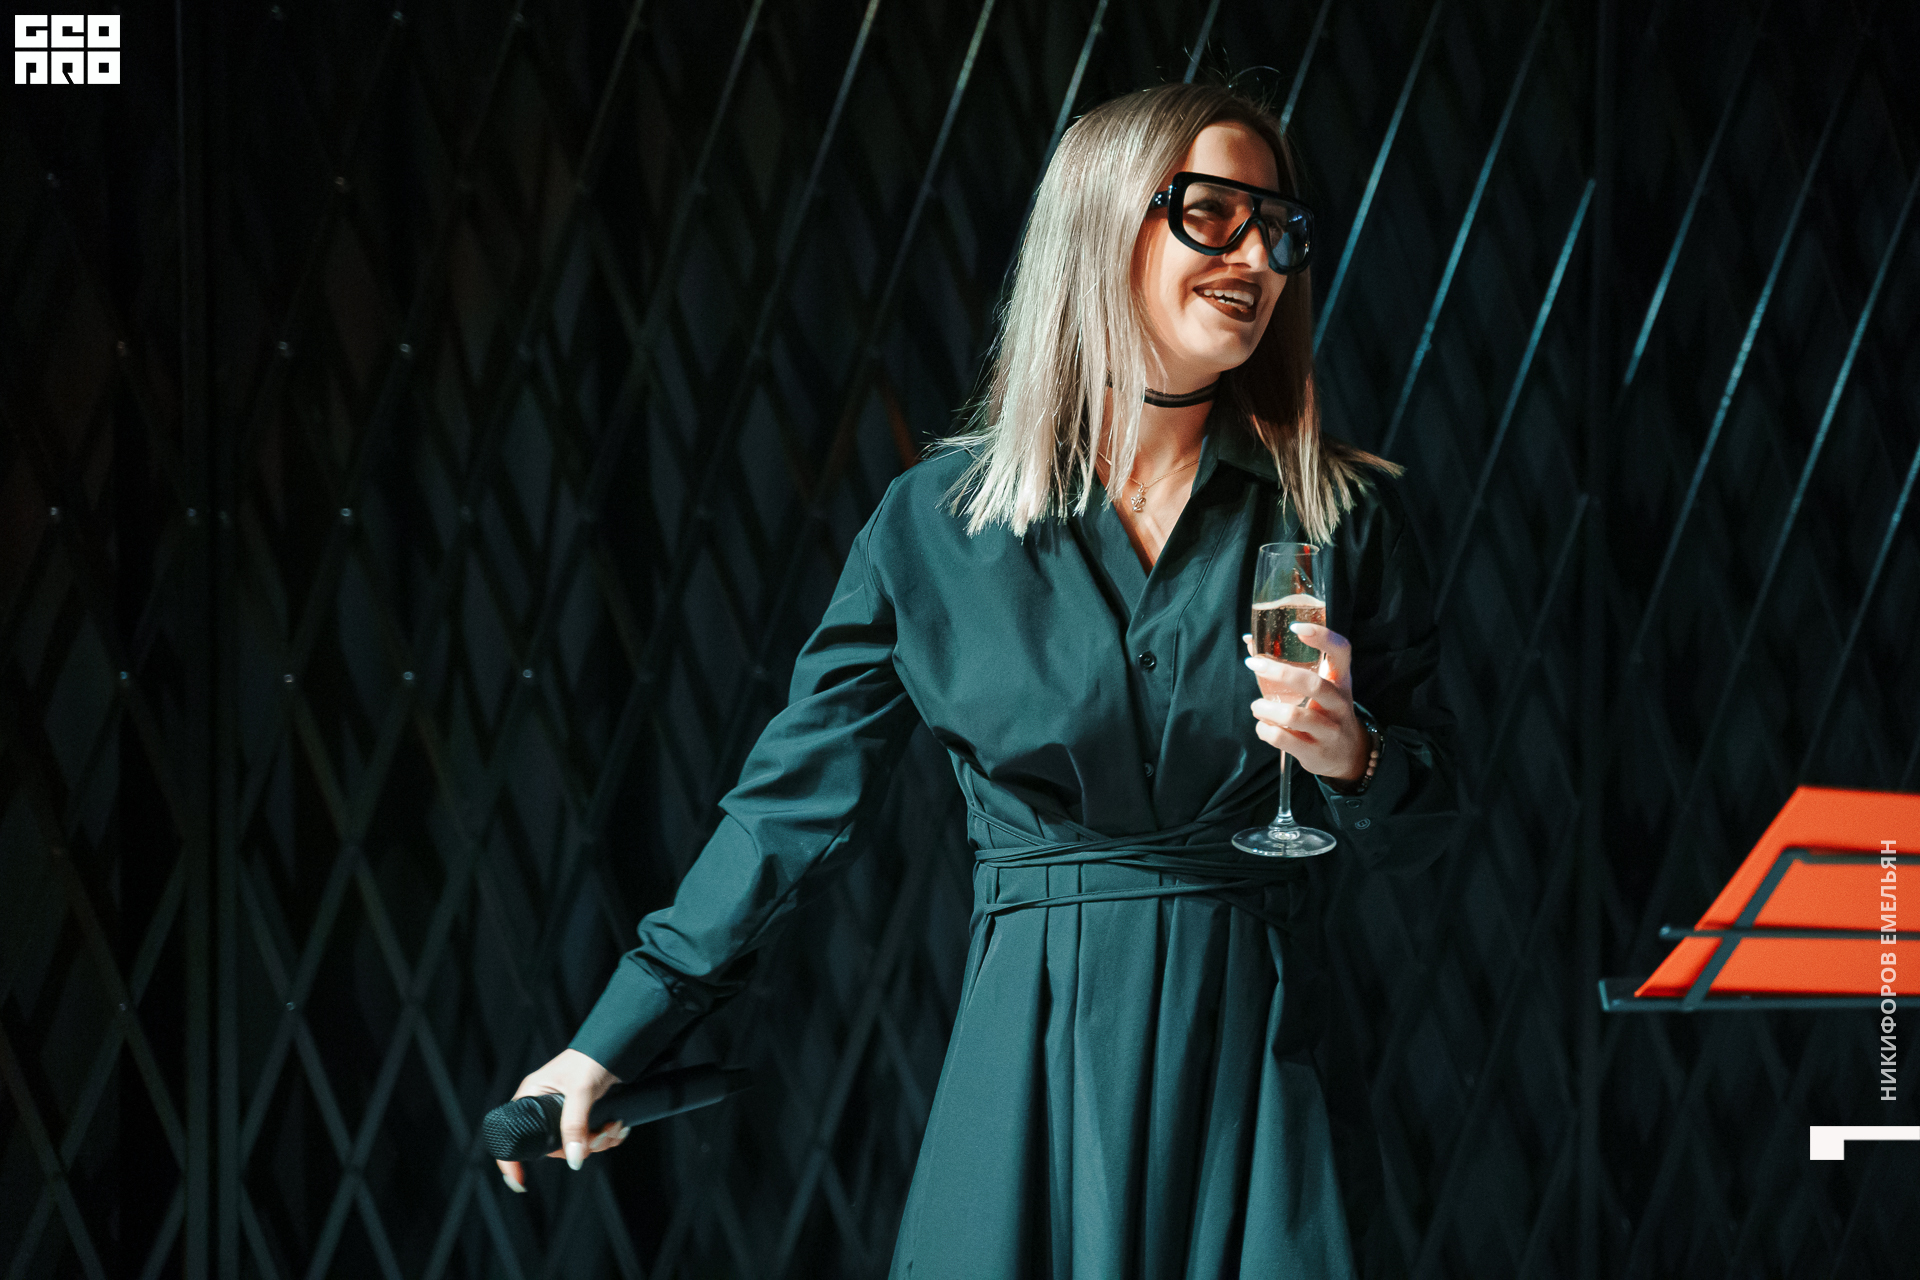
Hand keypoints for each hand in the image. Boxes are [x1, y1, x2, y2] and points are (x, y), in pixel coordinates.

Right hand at [495, 1048, 624, 1193]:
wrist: (621, 1043)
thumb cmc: (593, 1057)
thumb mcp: (581, 1092)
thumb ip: (574, 1125)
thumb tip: (572, 1160)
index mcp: (531, 1096)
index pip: (512, 1135)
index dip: (512, 1161)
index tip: (519, 1183)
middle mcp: (544, 1106)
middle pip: (553, 1147)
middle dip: (581, 1147)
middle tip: (600, 1135)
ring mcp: (564, 1112)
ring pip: (575, 1144)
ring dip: (599, 1141)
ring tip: (614, 1126)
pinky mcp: (584, 1114)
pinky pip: (590, 1137)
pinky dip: (606, 1136)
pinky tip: (618, 1125)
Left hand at [1242, 626, 1368, 784]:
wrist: (1349, 755)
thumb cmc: (1327, 713)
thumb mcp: (1322, 689)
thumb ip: (1293, 668)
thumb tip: (1251, 643)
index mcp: (1341, 681)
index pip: (1341, 651)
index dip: (1322, 636)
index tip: (1295, 627)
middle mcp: (1339, 703)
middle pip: (1313, 684)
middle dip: (1279, 672)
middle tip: (1254, 665)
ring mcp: (1330, 730)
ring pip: (1294, 716)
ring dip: (1266, 709)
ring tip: (1256, 706)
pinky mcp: (1315, 752)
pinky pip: (1283, 739)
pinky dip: (1264, 731)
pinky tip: (1263, 727)